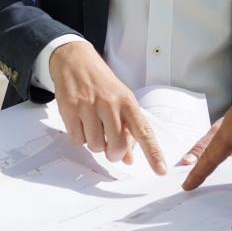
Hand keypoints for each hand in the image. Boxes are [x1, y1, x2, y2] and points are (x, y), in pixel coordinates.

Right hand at [49, 41, 166, 174]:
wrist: (75, 60)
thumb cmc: (101, 83)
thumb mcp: (120, 101)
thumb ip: (126, 130)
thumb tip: (129, 159)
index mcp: (127, 102)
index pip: (144, 131)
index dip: (153, 153)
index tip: (161, 170)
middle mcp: (110, 103)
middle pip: (117, 145)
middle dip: (114, 153)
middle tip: (110, 148)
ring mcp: (89, 105)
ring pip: (95, 145)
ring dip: (94, 144)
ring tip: (93, 127)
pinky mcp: (70, 108)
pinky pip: (77, 140)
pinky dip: (79, 138)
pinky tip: (80, 123)